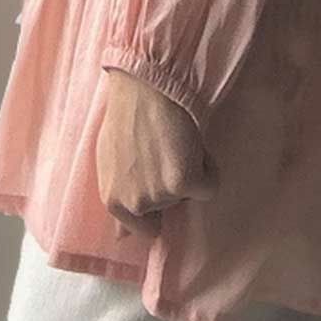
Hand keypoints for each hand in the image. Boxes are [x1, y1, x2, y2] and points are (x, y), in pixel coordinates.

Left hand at [96, 69, 218, 239]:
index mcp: (113, 200)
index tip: (162, 186)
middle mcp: (134, 203)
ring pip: (190, 195)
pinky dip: (209, 166)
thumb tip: (121, 235)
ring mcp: (160, 195)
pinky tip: (192, 143)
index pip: (142, 229)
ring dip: (190, 172)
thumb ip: (118, 194)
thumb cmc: (128, 114)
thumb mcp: (110, 160)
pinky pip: (210, 185)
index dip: (157, 208)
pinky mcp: (185, 182)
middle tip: (166, 153)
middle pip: (171, 209)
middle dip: (172, 186)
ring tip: (175, 141)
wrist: (145, 85)